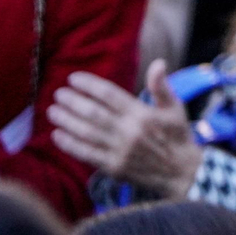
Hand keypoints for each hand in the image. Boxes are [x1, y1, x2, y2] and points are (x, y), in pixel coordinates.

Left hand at [50, 59, 200, 198]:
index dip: (88, 84)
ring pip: (86, 133)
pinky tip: (57, 136)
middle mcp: (129, 131)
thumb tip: (158, 63)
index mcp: (142, 114)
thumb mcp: (175, 108)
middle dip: (72, 101)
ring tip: (52, 111)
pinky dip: (70, 145)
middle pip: (93, 113)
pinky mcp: (114, 167)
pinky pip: (86, 154)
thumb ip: (162, 86)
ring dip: (66, 121)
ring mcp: (120, 151)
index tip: (73, 78)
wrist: (182, 172)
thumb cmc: (178, 136)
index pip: (109, 94)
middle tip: (58, 94)